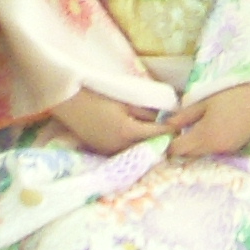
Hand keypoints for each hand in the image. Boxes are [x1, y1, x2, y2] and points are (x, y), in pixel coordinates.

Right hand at [52, 89, 168, 152]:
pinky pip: (124, 152)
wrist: (70, 102)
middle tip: (171, 132)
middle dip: (160, 140)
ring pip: (137, 152)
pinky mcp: (103, 152)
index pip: (157, 134)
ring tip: (156, 135)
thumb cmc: (98, 96)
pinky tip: (138, 139)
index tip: (180, 126)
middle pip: (149, 147)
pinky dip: (134, 147)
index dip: (170, 130)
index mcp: (127, 132)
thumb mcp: (126, 102)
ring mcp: (110, 152)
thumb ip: (146, 112)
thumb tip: (164, 118)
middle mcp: (120, 147)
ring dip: (147, 145)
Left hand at [164, 81, 249, 156]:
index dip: (169, 143)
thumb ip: (184, 115)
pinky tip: (208, 132)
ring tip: (190, 131)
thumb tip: (167, 125)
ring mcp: (227, 150)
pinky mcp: (236, 148)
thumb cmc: (230, 94)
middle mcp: (216, 148)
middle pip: (189, 155)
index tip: (166, 133)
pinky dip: (207, 145)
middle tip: (175, 132)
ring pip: (202, 154)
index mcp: (205, 136)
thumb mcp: (204, 102)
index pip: (179, 149)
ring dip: (194, 147)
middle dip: (180, 146)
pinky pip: (215, 151)